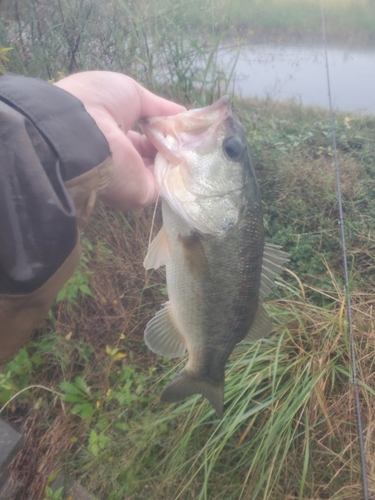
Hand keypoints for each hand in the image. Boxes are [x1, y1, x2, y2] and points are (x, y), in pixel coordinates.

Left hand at [55, 71, 184, 209]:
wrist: (80, 129)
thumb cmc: (100, 103)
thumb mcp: (131, 93)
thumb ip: (158, 106)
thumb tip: (183, 114)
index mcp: (116, 135)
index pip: (147, 138)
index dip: (166, 131)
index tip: (185, 126)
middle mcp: (123, 159)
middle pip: (157, 156)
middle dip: (177, 145)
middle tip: (197, 136)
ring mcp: (132, 178)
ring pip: (165, 171)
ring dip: (182, 158)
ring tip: (200, 144)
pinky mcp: (140, 193)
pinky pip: (166, 185)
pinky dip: (182, 172)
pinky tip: (195, 157)